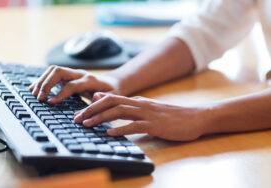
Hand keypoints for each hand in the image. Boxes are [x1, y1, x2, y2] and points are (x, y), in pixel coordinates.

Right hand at [29, 66, 120, 103]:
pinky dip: (43, 80)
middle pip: (59, 71)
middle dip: (47, 83)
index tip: (50, 102)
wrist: (113, 84)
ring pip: (54, 70)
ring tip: (34, 94)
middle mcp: (81, 74)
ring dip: (42, 81)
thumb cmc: (112, 94)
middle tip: (39, 98)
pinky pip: (53, 74)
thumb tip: (87, 107)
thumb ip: (101, 102)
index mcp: (91, 80)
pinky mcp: (69, 75)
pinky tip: (35, 88)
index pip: (72, 85)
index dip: (61, 93)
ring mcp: (74, 73)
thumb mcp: (111, 100)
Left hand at [74, 93, 205, 140]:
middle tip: (76, 118)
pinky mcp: (155, 125)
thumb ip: (131, 107)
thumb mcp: (148, 109)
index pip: (110, 99)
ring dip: (101, 118)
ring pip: (119, 112)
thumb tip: (116, 107)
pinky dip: (121, 129)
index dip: (93, 105)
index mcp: (137, 101)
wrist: (194, 117)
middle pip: (110, 103)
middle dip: (91, 109)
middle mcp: (139, 104)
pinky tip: (110, 133)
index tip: (79, 112)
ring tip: (87, 124)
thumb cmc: (171, 116)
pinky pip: (135, 126)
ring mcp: (147, 114)